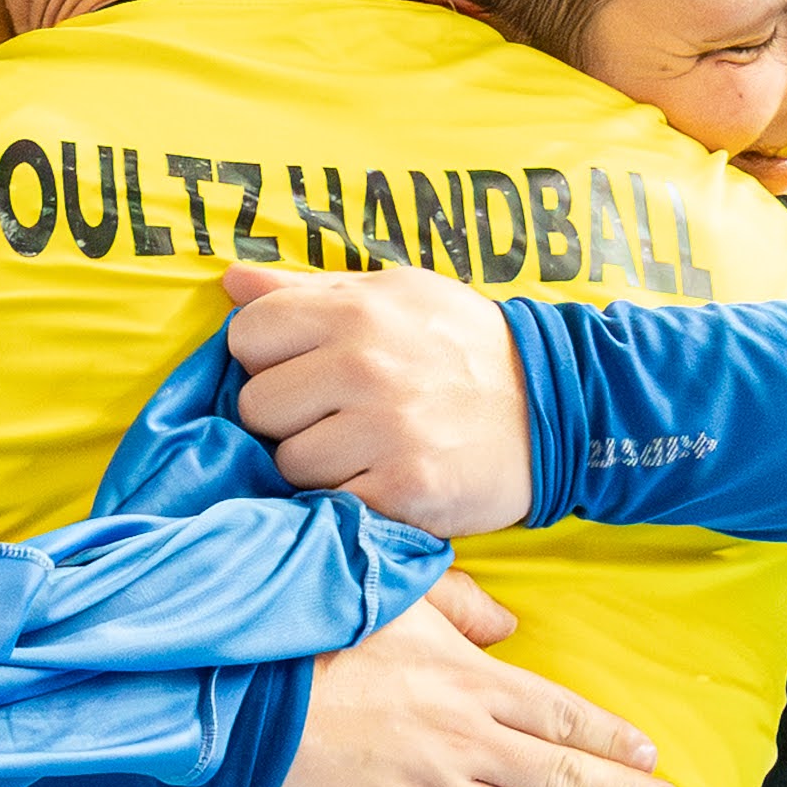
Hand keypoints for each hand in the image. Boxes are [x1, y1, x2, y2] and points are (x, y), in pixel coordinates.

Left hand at [223, 262, 532, 536]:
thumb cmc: (461, 344)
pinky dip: (348, 499)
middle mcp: (364, 367)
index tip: (302, 369)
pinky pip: (331, 504)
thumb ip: (307, 291)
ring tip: (362, 447)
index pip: (246, 336)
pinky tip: (381, 478)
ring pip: (287, 463)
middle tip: (333, 414)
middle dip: (285, 416)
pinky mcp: (404, 491)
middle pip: (256, 406)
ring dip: (316, 464)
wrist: (555, 405)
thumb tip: (230, 283)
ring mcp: (384, 432)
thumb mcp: (394, 294)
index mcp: (354, 311)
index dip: (266, 357)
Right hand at [247, 596, 677, 786]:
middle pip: (562, 775)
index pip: (560, 714)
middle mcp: (464, 745)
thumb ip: (458, 605)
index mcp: (468, 684)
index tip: (647, 757)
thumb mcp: (392, 598)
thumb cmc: (313, 644)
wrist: (244, 704)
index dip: (610, 738)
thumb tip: (507, 623)